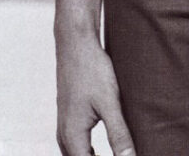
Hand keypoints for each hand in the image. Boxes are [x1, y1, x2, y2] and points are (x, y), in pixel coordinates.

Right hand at [55, 31, 135, 155]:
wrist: (76, 44)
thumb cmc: (91, 69)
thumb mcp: (110, 102)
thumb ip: (119, 134)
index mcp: (72, 137)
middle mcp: (64, 135)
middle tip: (123, 154)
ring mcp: (65, 127)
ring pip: (77, 155)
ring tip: (117, 154)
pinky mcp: (69, 118)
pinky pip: (76, 146)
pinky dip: (89, 153)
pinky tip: (101, 150)